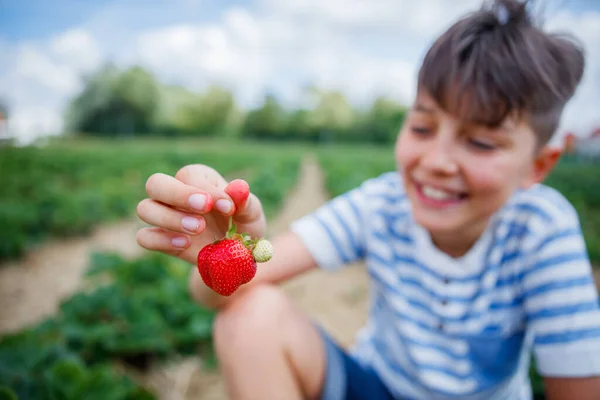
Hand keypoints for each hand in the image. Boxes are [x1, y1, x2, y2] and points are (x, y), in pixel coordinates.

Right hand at [136, 164, 265, 264]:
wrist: (238, 255)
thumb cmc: (243, 224)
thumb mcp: (251, 213)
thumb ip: (245, 201)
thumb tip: (239, 187)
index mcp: (198, 178)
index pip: (190, 176)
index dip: (207, 190)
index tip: (228, 207)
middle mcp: (175, 194)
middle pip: (155, 183)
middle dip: (177, 195)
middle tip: (204, 209)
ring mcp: (165, 217)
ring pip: (145, 209)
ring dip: (169, 218)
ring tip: (198, 229)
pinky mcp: (161, 240)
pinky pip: (144, 237)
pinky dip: (161, 240)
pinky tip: (185, 244)